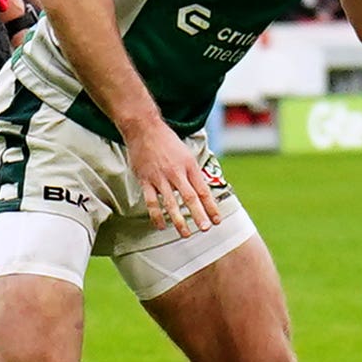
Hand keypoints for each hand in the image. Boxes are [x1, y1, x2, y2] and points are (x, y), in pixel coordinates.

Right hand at [124, 117, 223, 233]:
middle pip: (190, 197)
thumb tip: (202, 191)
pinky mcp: (145, 180)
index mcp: (189, 165)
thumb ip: (192, 172)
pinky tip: (161, 226)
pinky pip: (151, 202)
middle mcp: (176, 172)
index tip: (218, 220)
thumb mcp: (186, 153)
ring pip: (171, 203)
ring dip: (179, 220)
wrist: (144, 128)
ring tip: (185, 234)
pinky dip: (156, 216)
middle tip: (205, 229)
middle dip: (199, 215)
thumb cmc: (167, 141)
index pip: (203, 190)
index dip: (211, 206)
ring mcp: (160, 177)